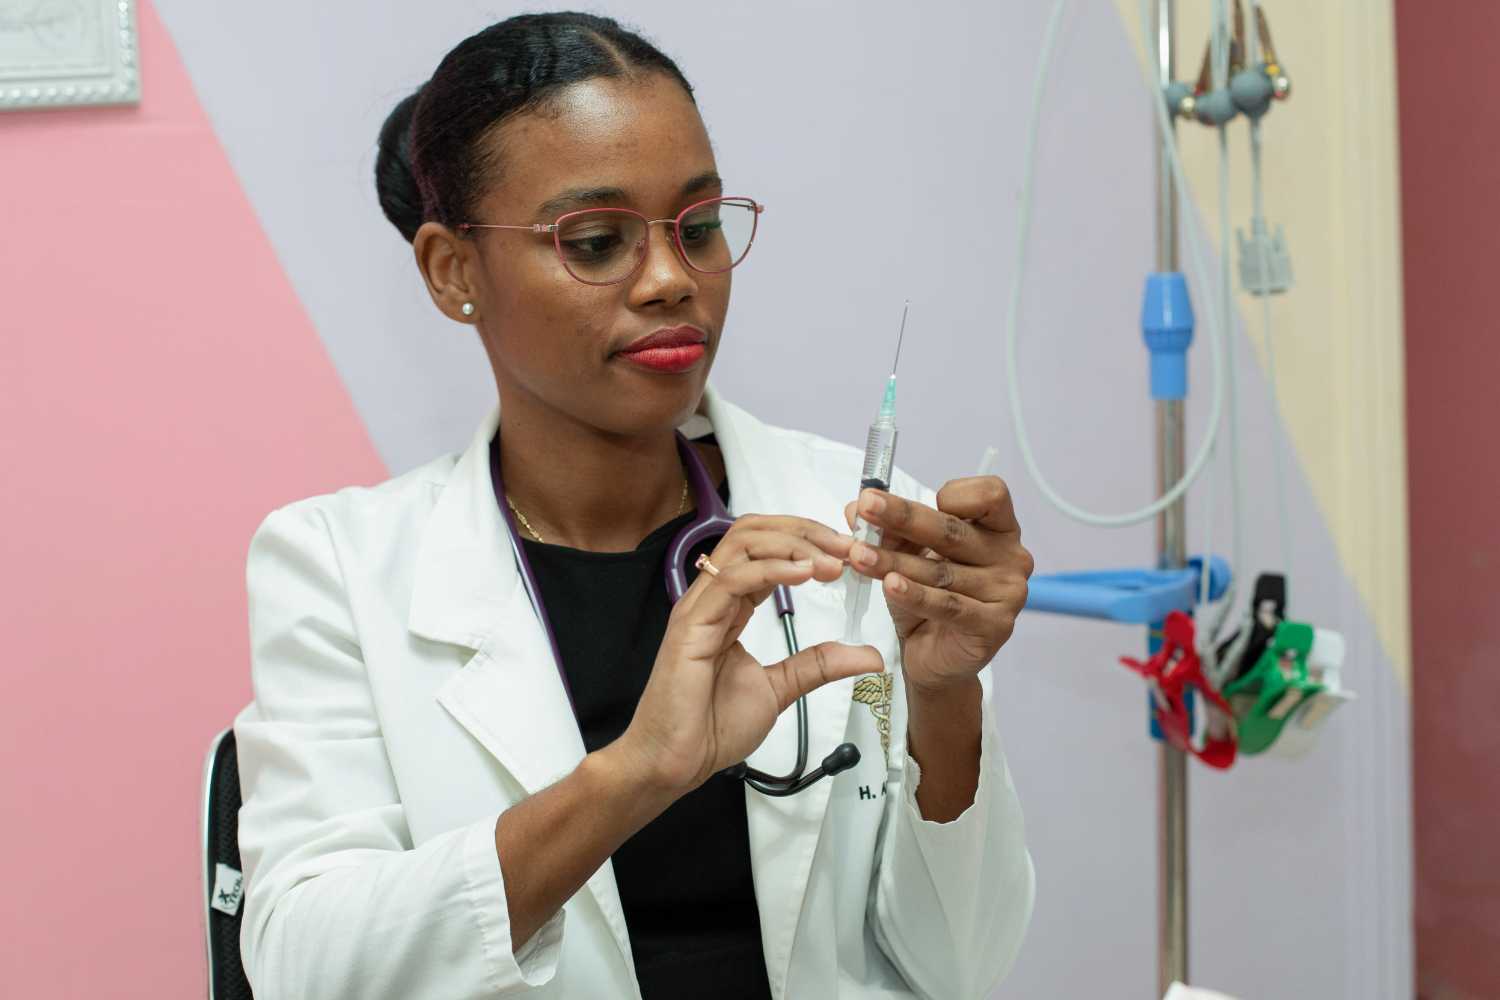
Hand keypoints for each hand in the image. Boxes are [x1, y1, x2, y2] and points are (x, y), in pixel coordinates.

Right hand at [613, 515, 882, 795]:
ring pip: (741, 545)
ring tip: (832, 559)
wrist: (674, 763)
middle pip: (753, 532)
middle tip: (847, 546)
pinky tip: (803, 573)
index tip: (850, 553)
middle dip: (804, 530)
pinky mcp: (691, 626)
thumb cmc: (709, 726)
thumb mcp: (780, 688)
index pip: (767, 549)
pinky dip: (770, 569)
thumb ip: (818, 664)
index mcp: (730, 605)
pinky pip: (729, 580)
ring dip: (793, 544)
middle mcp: (712, 598)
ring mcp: (699, 608)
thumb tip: (868, 654)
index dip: (809, 541)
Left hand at [843, 477, 1032, 693]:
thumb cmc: (927, 597)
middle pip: (954, 530)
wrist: (934, 655)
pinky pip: (948, 605)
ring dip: (895, 562)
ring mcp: (1008, 593)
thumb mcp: (907, 556)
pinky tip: (890, 586)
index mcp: (1000, 529)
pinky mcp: (995, 626)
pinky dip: (916, 595)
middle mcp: (1012, 557)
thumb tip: (857, 507)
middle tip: (866, 507)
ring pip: (942, 571)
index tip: (920, 502)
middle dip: (903, 517)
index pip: (990, 495)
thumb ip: (891, 530)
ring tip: (859, 555)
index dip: (955, 493)